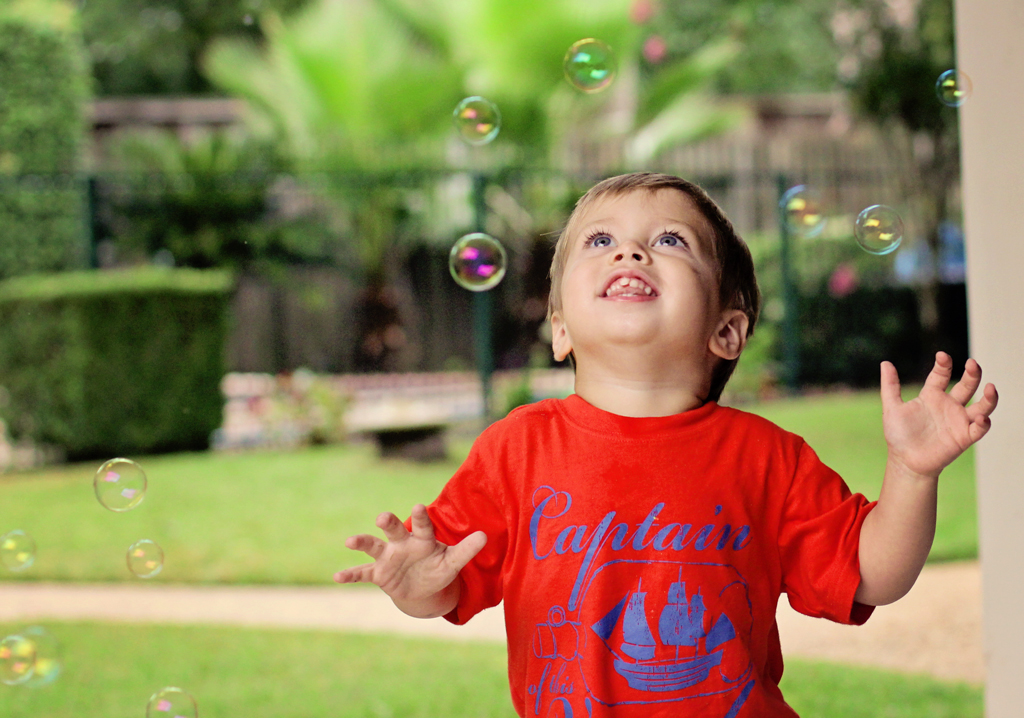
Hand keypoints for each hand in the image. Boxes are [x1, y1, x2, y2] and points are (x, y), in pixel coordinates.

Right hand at [334, 504, 486, 604]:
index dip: (420, 517)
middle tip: (382, 517)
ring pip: (373, 546)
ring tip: (351, 540)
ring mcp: (388, 557)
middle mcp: (402, 543)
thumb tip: (485, 536)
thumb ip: (467, 549)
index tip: (420, 507)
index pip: (422, 525)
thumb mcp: (453, 562)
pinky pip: (362, 573)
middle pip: (394, 529)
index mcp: (422, 538)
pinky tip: (337, 577)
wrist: (423, 589)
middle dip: (388, 523)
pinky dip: (351, 574)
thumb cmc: (439, 568)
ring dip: (362, 542)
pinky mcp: (378, 573)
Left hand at [881, 352, 997, 478]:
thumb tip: (885, 363)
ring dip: (989, 397)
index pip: (942, 375)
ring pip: (981, 405)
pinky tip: (981, 418)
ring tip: (990, 387)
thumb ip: (890, 386)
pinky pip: (979, 428)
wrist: (905, 462)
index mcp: (931, 396)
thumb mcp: (892, 408)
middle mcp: (948, 405)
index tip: (942, 356)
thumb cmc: (899, 435)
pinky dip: (983, 423)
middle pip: (967, 385)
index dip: (943, 364)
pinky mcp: (964, 437)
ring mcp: (958, 421)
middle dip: (972, 374)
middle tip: (972, 364)